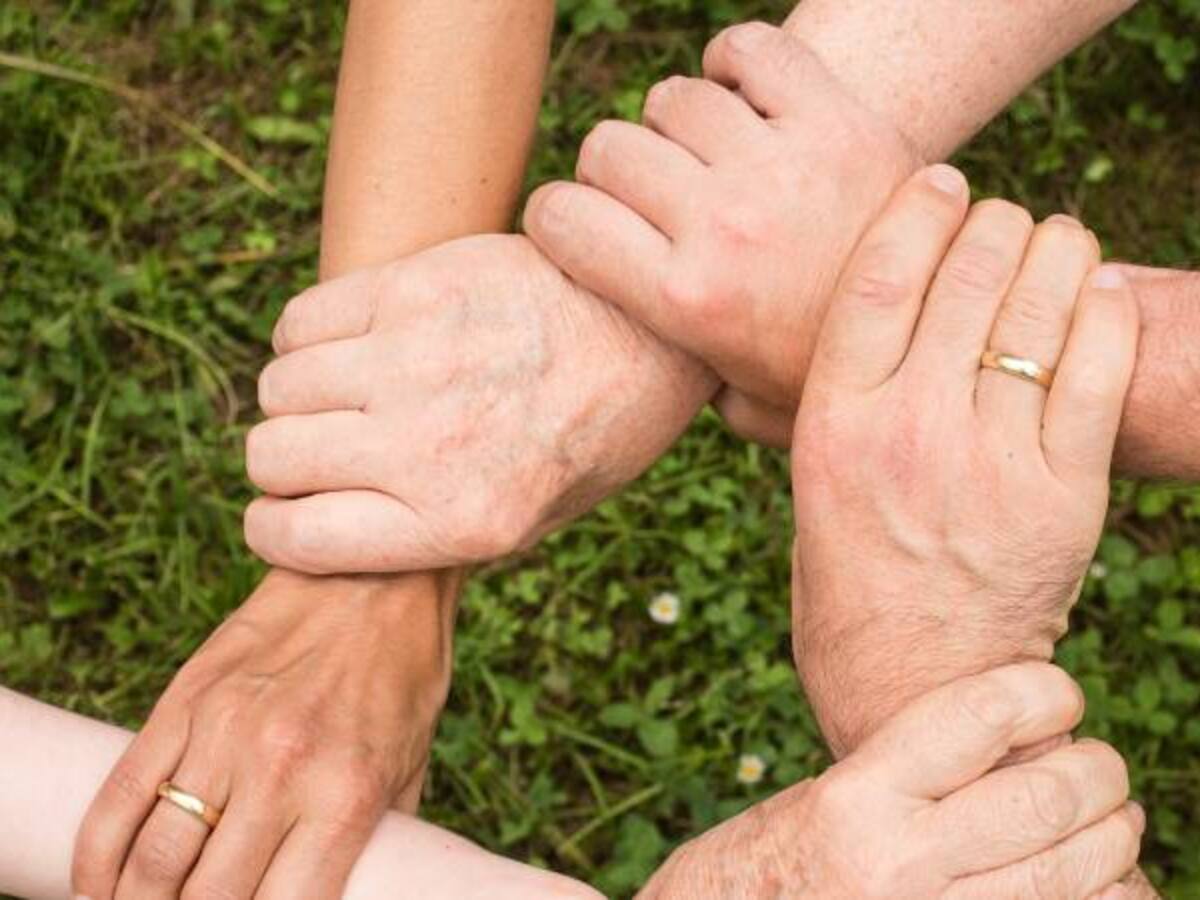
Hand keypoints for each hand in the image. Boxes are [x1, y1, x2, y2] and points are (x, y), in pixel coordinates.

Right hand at [72, 569, 456, 899]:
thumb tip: (353, 893)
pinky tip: (99, 886)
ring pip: (154, 861)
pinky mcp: (184, 699)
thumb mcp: (411, 764)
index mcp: (348, 795)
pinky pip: (121, 795)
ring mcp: (225, 732)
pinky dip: (98, 858)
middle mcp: (281, 769)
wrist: (375, 574)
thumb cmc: (403, 674)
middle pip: (208, 899)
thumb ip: (377, 838)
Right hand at [244, 233, 712, 573]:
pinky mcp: (415, 287)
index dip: (276, 529)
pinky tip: (353, 345)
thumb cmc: (593, 432)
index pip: (294, 539)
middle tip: (326, 450)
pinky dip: (307, 339)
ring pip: (279, 387)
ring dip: (298, 398)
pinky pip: (301, 321)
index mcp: (463, 521)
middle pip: (272, 458)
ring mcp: (417, 360)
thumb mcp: (534, 518)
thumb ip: (431, 533)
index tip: (286, 514)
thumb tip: (327, 529)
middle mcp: (430, 445)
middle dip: (285, 463)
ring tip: (347, 394)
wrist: (651, 328)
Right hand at [524, 22, 919, 446]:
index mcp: (686, 301)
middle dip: (612, 173)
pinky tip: (743, 99)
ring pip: (672, 98)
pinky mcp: (837, 119)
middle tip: (649, 197)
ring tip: (705, 157)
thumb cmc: (831, 372)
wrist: (949, 329)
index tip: (577, 226)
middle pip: (608, 148)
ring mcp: (781, 166)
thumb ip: (677, 383)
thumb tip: (634, 367)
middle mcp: (723, 226)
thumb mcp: (744, 405)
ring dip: (675, 125)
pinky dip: (734, 63)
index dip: (556, 218)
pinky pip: (750, 51)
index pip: (561, 218)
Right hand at [639, 664, 1141, 898]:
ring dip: (1112, 838)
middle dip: (1097, 771)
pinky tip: (1099, 881)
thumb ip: (912, 777)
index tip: (1058, 692)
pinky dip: (1101, 898)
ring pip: (1070, 871)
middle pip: (1043, 797)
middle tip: (1101, 765)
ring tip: (1112, 821)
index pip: (977, 716)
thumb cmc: (771, 866)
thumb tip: (1014, 749)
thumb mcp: (829, 801)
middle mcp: (897, 862)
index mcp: (856, 797)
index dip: (1041, 691)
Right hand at [787, 165, 1138, 754]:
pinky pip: (1096, 374)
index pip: (876, 282)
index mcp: (834, 426)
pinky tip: (1095, 289)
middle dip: (992, 222)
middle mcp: (909, 433)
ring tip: (1053, 240)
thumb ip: (805, 410)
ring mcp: (991, 463)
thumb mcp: (805, 488)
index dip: (915, 212)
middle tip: (1000, 216)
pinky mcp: (1065, 495)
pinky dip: (1102, 314)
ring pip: (1036, 311)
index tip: (940, 180)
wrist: (918, 682)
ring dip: (1054, 251)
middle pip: (965, 278)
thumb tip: (797, 339)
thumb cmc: (849, 582)